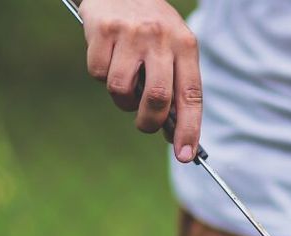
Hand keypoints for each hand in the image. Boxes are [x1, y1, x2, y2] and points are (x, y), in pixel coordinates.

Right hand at [80, 0, 201, 161]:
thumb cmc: (152, 26)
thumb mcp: (173, 46)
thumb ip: (175, 85)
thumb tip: (172, 133)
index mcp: (185, 45)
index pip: (191, 95)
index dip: (189, 129)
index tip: (185, 155)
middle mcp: (160, 38)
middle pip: (156, 99)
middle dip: (149, 122)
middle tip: (145, 124)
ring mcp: (131, 33)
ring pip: (122, 90)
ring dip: (121, 99)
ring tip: (125, 81)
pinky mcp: (103, 30)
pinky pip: (98, 74)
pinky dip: (101, 74)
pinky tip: (108, 57)